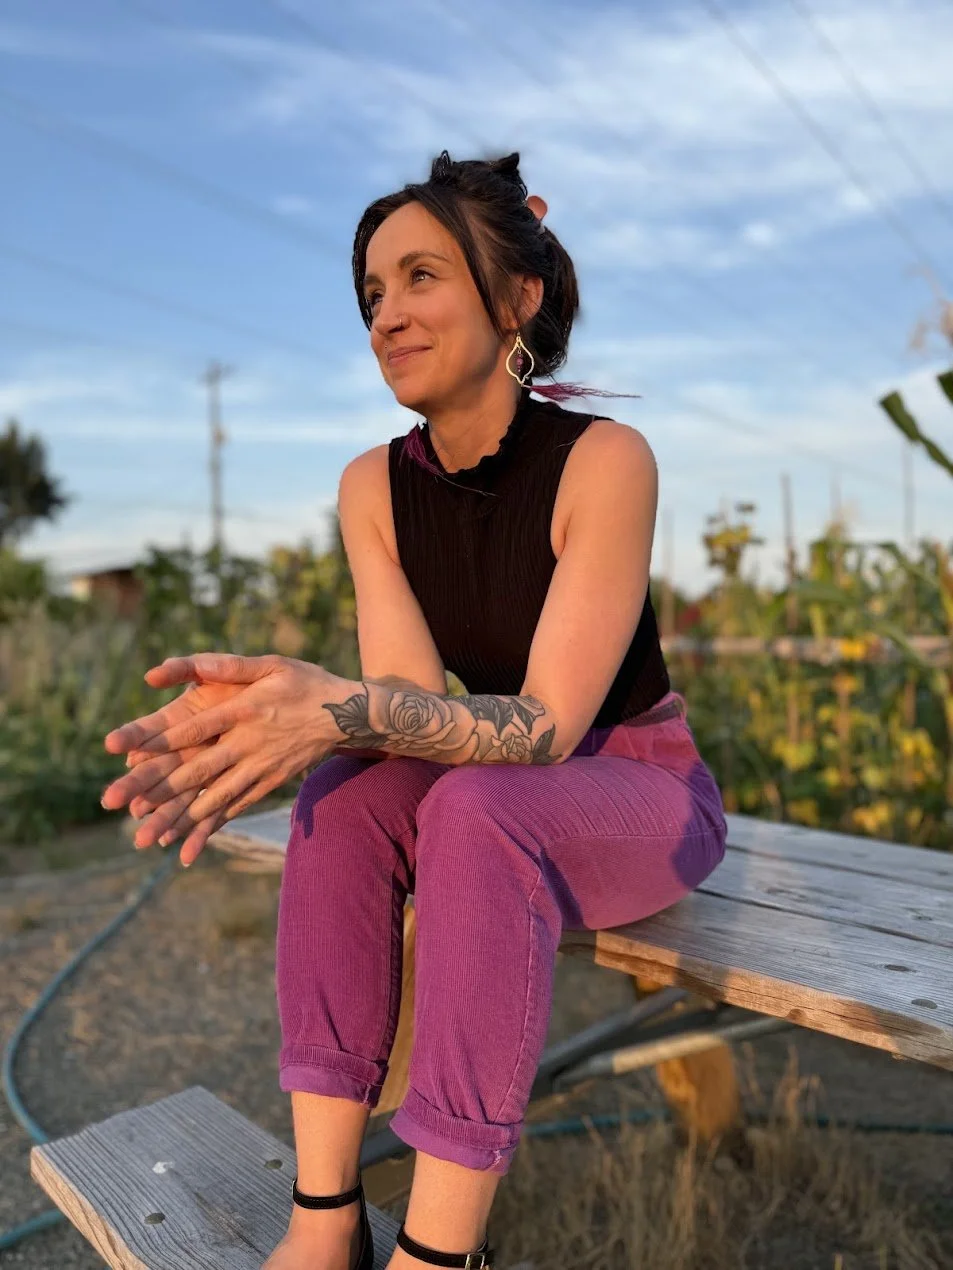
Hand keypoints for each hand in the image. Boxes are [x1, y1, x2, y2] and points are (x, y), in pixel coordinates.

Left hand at [102, 653, 341, 864]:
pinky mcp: (268, 784)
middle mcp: (249, 743)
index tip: (122, 752)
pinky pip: (234, 810)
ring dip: (176, 819)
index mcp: (245, 710)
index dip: (158, 739)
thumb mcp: (271, 663)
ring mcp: (260, 768)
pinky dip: (208, 829)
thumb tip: (183, 665)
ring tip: (143, 837)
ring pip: (212, 798)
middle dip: (153, 787)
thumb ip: (227, 664)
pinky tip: (183, 847)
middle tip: (116, 802)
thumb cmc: (304, 682)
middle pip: (195, 770)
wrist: (348, 715)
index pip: (193, 728)